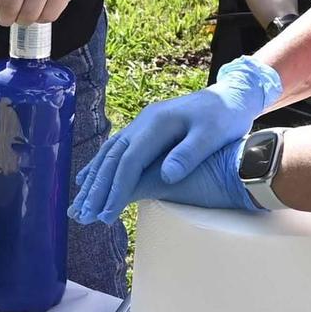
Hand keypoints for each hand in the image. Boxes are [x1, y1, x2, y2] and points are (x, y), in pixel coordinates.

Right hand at [78, 132, 252, 217]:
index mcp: (157, 124)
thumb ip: (189, 154)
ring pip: (109, 153)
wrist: (231, 95)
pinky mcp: (145, 130)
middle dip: (96, 189)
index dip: (116, 189)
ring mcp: (141, 124)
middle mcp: (143, 123)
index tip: (106, 215)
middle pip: (112, 159)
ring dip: (93, 180)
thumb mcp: (213, 134)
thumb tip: (166, 176)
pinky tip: (87, 178)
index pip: (129, 162)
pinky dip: (99, 166)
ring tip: (79, 204)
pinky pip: (115, 150)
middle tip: (83, 216)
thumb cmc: (225, 117)